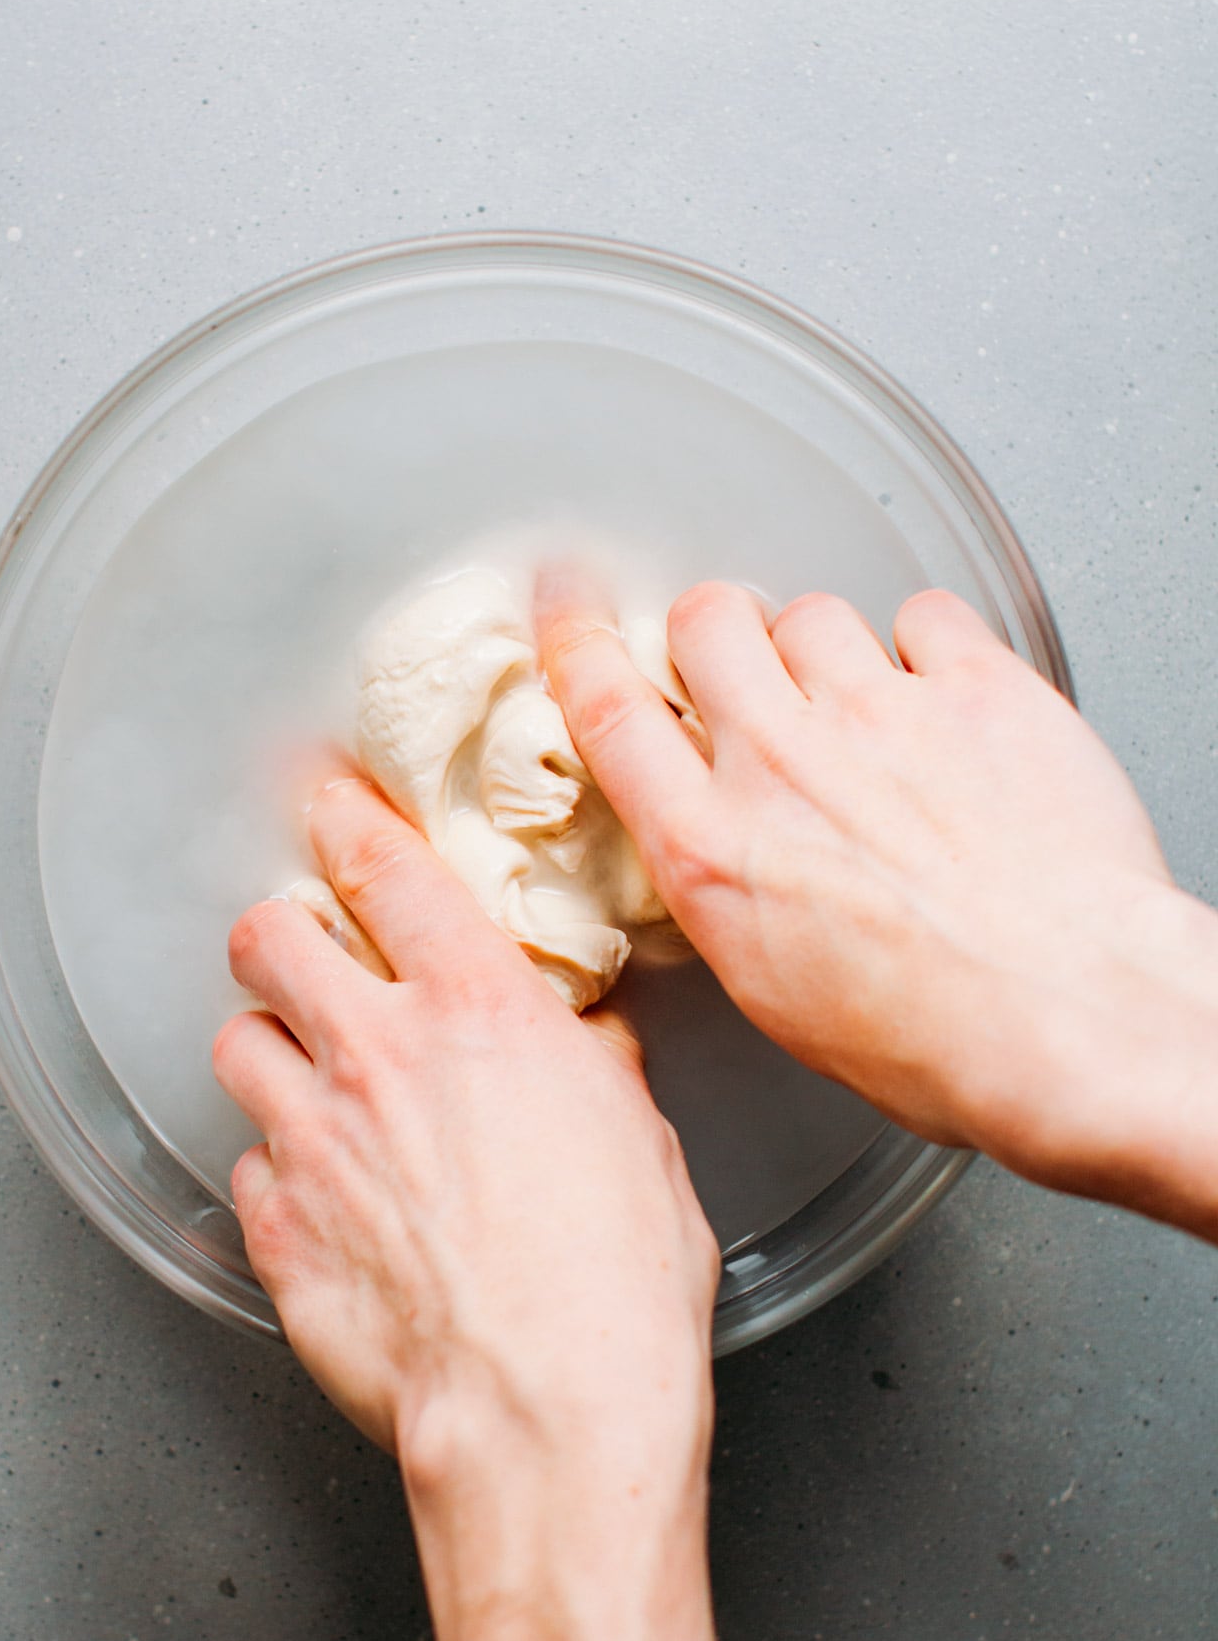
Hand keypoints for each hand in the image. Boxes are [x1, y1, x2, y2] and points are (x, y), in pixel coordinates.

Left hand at [213, 763, 718, 1468]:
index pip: (385, 870)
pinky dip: (277, 1171)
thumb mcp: (639, 1141)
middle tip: (300, 953)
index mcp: (479, 1012)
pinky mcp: (276, 1231)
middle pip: (269, 940)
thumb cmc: (614, 1290)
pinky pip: (247, 1167)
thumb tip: (582, 1048)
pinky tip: (324, 1198)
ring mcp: (312, 1143)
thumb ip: (592, 1069)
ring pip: (238, 1046)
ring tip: (309, 1083)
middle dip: (277, 934)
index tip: (331, 805)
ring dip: (270, 1052)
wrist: (547, 1418)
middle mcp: (378, 1057)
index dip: (346, 820)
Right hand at [540, 575, 1217, 1234]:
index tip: (567, 601)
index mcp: (711, 849)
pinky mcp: (977, 689)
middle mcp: (781, 765)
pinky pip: (925, 614)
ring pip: (813, 613)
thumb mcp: (773, 992)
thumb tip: (725, 849)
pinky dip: (929, 644)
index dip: (575, 636)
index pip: (606, 706)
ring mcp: (879, 716)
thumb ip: (728, 887)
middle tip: (749, 666)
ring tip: (869, 710)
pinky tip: (945, 697)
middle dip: (720, 633)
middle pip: (709, 623)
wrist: (1073, 1021)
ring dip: (827, 649)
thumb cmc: (939, 1039)